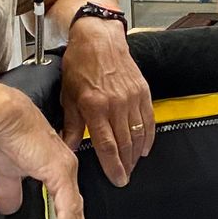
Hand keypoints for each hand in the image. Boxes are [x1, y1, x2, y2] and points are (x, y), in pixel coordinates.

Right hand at [0, 87, 85, 218]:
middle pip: (75, 207)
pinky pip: (67, 208)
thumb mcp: (7, 171)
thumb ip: (11, 190)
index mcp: (56, 165)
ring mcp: (65, 170)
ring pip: (73, 210)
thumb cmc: (5, 134)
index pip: (68, 198)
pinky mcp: (60, 173)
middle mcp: (65, 167)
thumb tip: (9, 206)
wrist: (2, 116)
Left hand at [60, 16, 153, 185]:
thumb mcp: (68, 95)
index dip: (113, 165)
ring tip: (132, 166)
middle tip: (124, 178)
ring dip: (136, 154)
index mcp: (95, 106)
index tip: (117, 179)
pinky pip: (149, 121)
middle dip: (125, 165)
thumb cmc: (81, 64)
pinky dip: (148, 137)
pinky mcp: (143, 92)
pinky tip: (144, 148)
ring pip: (139, 135)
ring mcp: (132, 98)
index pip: (107, 144)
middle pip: (125, 143)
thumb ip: (71, 124)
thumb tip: (69, 146)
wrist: (99, 39)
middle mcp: (116, 104)